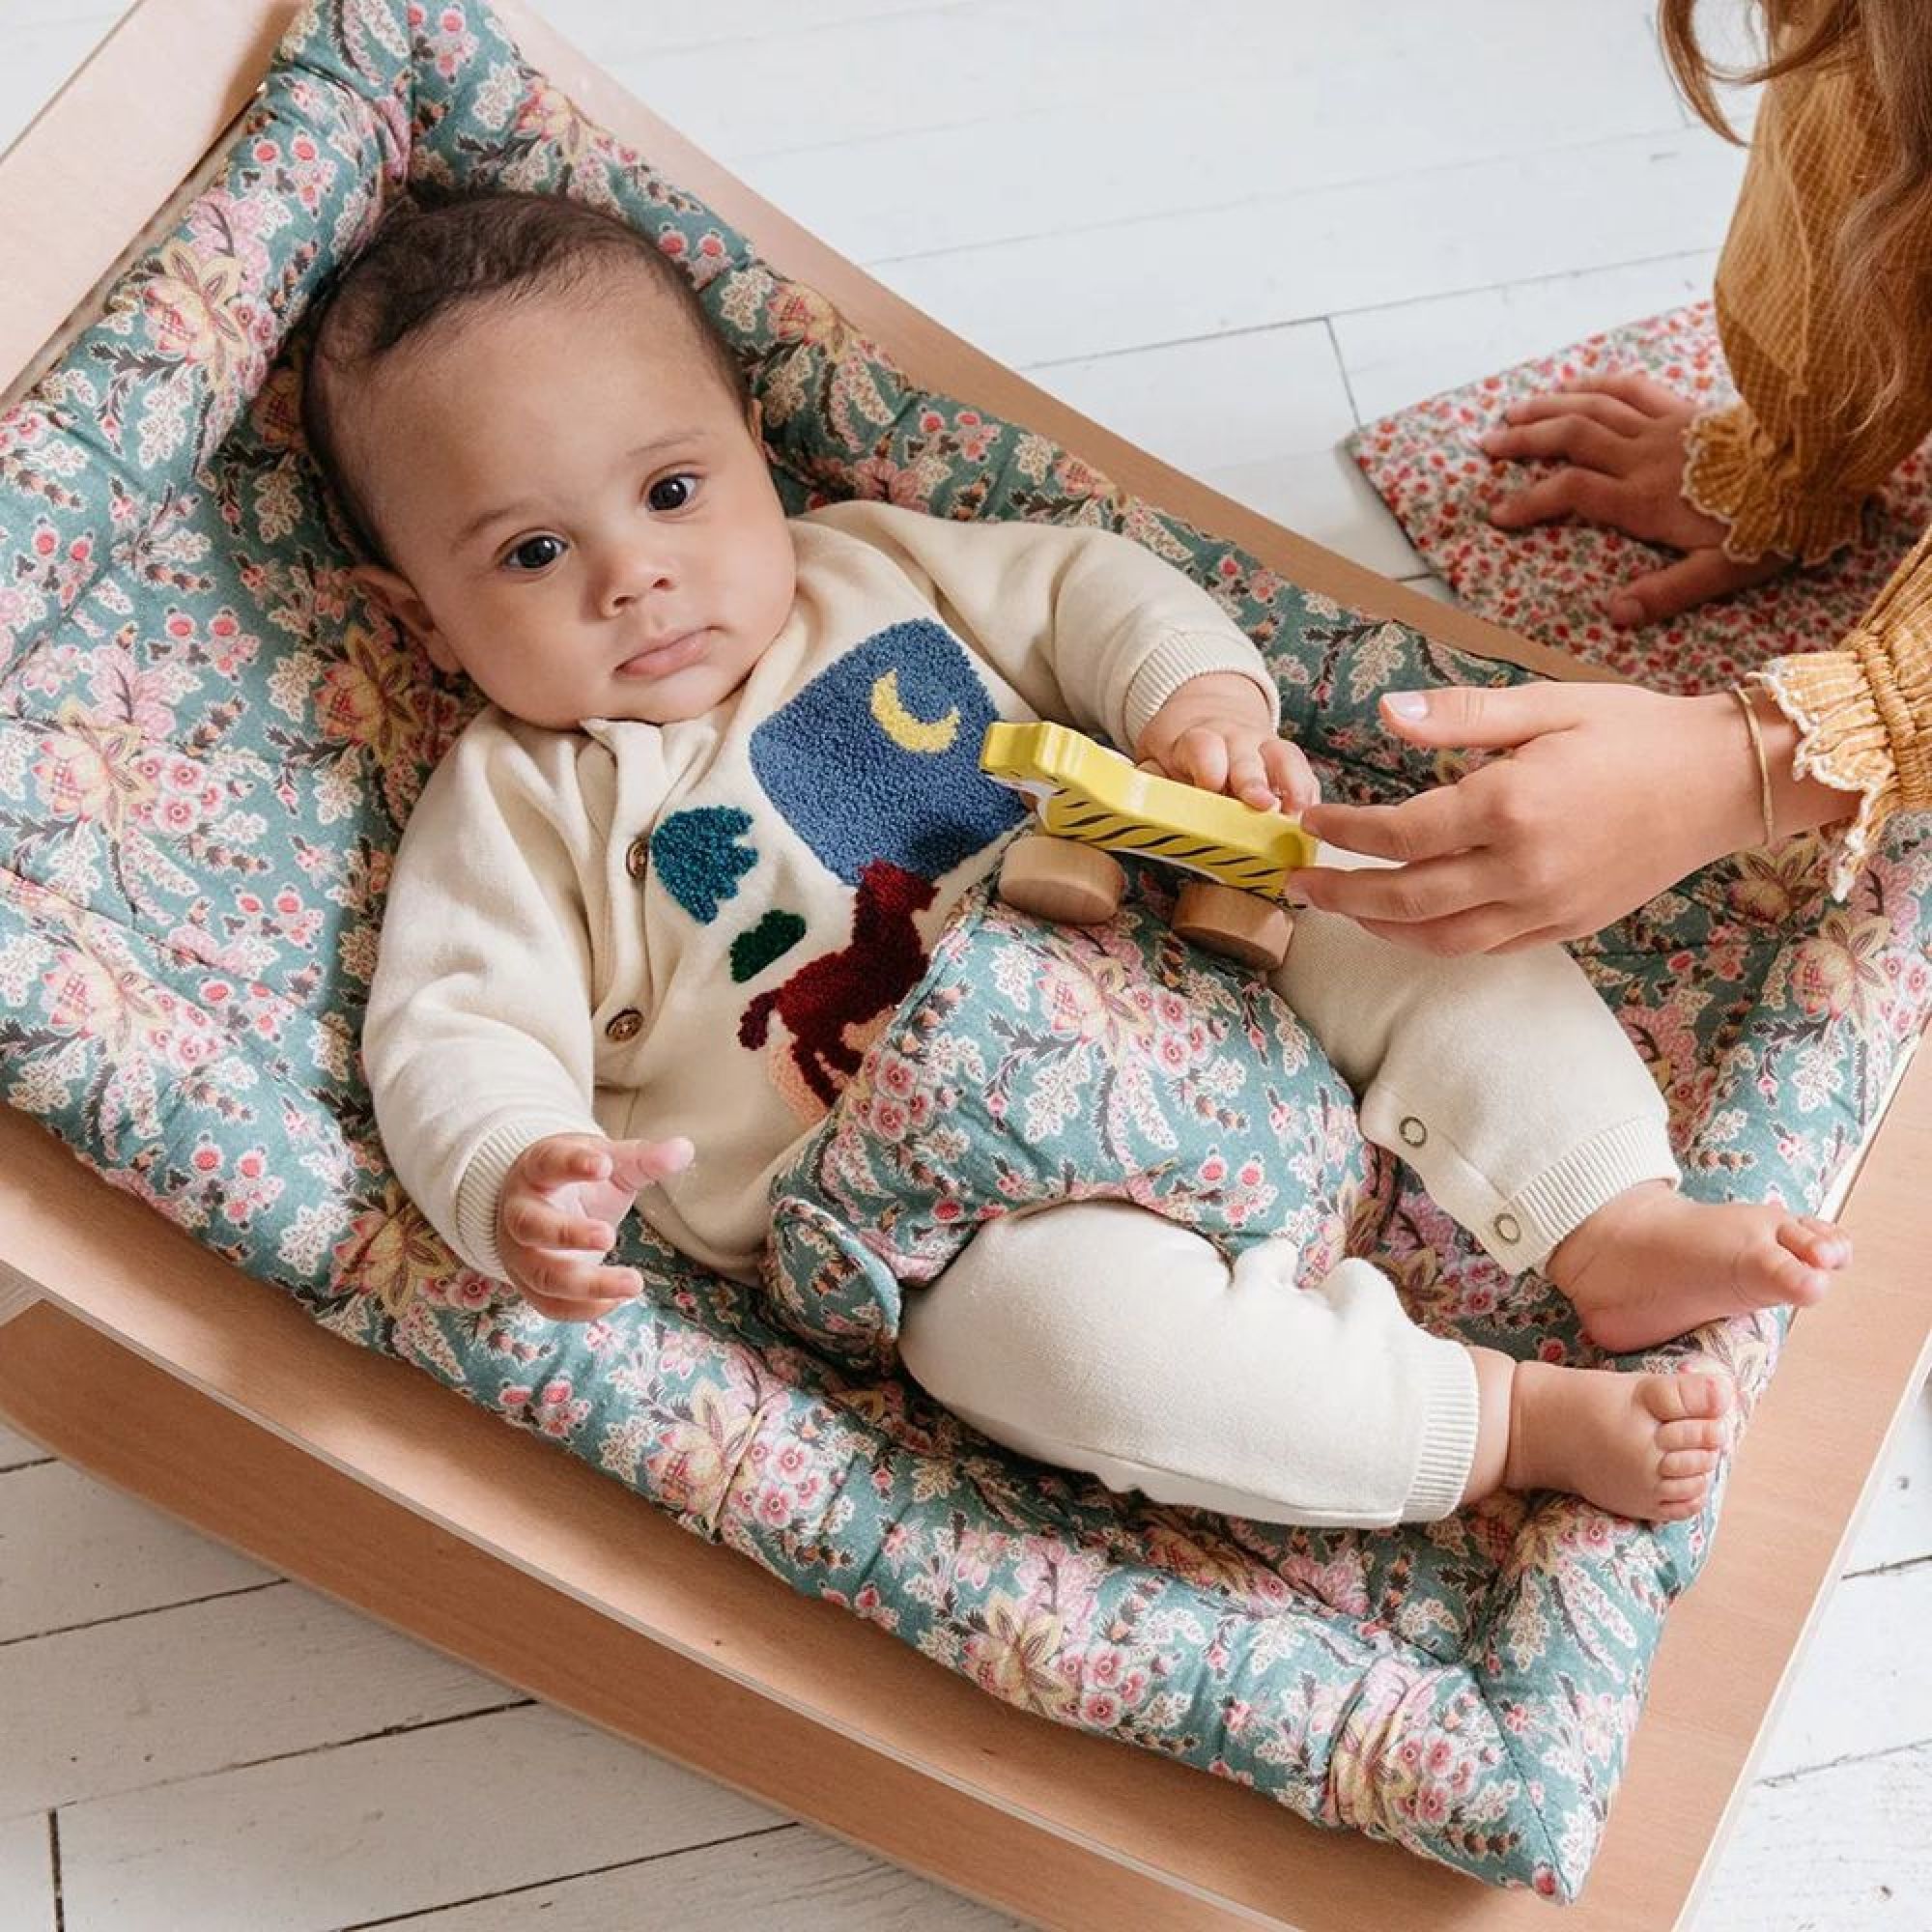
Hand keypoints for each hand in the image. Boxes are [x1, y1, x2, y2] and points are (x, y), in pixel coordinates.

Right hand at [496, 1131, 694, 1320]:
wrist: (539, 1201)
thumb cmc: (577, 1177)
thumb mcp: (606, 1159)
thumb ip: (643, 1158)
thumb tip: (684, 1149)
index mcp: (537, 1169)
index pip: (548, 1163)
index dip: (572, 1164)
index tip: (603, 1165)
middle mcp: (519, 1211)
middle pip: (531, 1225)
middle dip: (568, 1234)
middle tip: (609, 1236)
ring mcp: (519, 1252)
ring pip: (542, 1274)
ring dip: (588, 1284)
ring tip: (634, 1283)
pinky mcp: (530, 1284)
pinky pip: (550, 1305)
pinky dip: (584, 1309)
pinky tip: (617, 1300)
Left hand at [1136, 672, 1316, 810]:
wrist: (1207, 713)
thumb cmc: (1177, 748)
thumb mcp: (1154, 756)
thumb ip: (1149, 776)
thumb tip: (1142, 795)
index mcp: (1196, 739)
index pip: (1203, 746)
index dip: (1208, 765)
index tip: (1211, 785)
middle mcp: (1234, 740)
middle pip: (1247, 757)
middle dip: (1254, 780)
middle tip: (1261, 804)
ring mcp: (1264, 747)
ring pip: (1283, 759)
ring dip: (1292, 785)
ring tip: (1298, 813)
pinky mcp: (1285, 759)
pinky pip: (1302, 772)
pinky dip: (1308, 792)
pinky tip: (1310, 813)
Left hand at [1293, 682, 1766, 953]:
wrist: (1723, 782)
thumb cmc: (1635, 731)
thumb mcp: (1546, 704)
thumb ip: (1460, 715)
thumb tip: (1384, 713)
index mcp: (1510, 806)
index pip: (1399, 833)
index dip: (1345, 831)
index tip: (1311, 819)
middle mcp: (1522, 869)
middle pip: (1405, 900)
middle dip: (1341, 894)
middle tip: (1297, 883)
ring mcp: (1546, 906)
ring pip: (1439, 939)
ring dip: (1380, 927)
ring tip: (1342, 906)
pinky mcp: (1566, 926)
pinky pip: (1484, 947)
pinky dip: (1434, 940)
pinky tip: (1410, 921)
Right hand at [1481, 371, 1788, 625]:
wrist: (1817, 461)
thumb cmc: (1773, 521)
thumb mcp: (1723, 571)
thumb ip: (1667, 592)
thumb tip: (1615, 615)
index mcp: (1644, 499)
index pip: (1570, 493)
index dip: (1529, 501)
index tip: (1497, 515)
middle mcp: (1643, 457)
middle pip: (1570, 437)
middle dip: (1523, 440)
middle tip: (1485, 445)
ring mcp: (1662, 427)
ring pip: (1593, 406)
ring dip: (1548, 406)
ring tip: (1511, 411)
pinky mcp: (1683, 410)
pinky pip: (1631, 388)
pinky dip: (1596, 383)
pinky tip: (1574, 385)